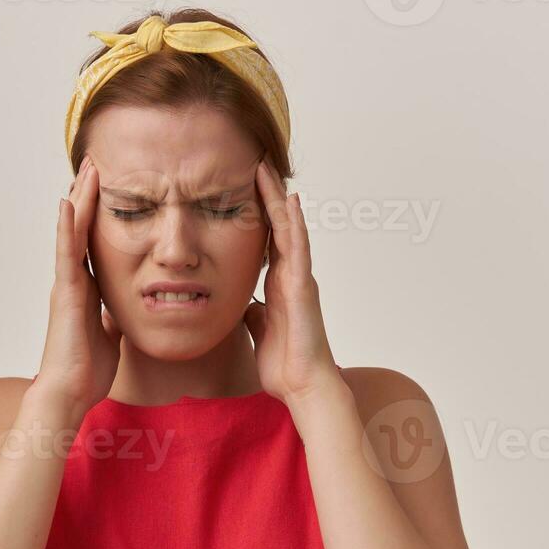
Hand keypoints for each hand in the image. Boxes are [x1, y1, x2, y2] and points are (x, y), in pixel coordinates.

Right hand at [36, 155, 121, 413]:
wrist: (70, 391)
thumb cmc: (89, 369)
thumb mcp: (113, 334)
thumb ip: (118, 316)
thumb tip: (133, 308)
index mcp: (87, 288)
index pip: (95, 241)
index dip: (99, 214)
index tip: (108, 186)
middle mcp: (74, 279)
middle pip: (82, 228)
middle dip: (89, 195)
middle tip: (96, 161)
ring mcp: (67, 283)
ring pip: (74, 231)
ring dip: (80, 198)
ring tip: (87, 167)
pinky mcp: (66, 291)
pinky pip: (68, 252)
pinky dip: (67, 225)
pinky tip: (68, 201)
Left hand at [244, 161, 340, 405]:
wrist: (302, 386)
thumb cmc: (284, 364)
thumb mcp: (258, 331)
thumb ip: (253, 312)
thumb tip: (244, 303)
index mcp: (278, 284)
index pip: (266, 239)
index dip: (257, 212)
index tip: (244, 185)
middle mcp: (291, 275)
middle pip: (278, 226)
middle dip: (267, 194)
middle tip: (257, 162)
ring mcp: (299, 279)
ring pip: (289, 229)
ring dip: (278, 198)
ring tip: (268, 168)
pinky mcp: (304, 287)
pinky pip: (299, 248)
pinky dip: (295, 223)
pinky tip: (290, 200)